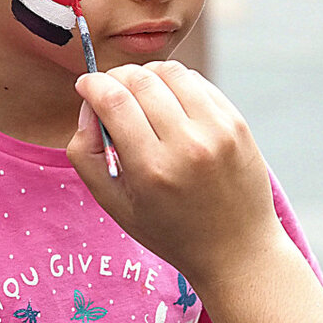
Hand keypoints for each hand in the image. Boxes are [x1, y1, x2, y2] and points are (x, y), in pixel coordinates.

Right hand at [66, 61, 283, 289]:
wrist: (237, 250)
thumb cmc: (169, 230)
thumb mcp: (114, 204)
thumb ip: (86, 154)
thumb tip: (89, 106)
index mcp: (152, 169)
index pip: (113, 100)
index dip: (92, 84)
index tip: (85, 86)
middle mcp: (188, 145)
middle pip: (140, 79)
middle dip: (115, 77)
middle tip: (109, 92)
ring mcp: (218, 131)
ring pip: (170, 72)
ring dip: (146, 75)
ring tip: (139, 94)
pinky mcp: (237, 123)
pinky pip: (197, 82)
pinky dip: (175, 84)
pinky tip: (169, 104)